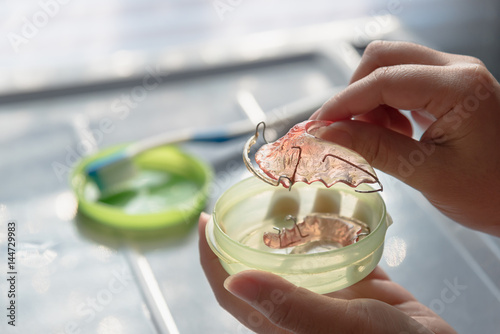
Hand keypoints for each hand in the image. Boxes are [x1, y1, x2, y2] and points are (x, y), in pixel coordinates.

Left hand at [199, 213, 455, 333]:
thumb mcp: (338, 326)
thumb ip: (288, 306)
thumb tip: (232, 280)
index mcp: (280, 321)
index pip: (230, 287)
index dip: (210, 257)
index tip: (203, 220)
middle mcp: (297, 303)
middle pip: (260, 261)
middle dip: (251, 226)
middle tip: (252, 194)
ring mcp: (327, 291)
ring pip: (298, 250)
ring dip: (292, 220)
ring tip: (292, 189)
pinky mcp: (356, 281)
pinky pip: (336, 245)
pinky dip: (332, 222)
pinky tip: (336, 200)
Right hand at [311, 41, 499, 235]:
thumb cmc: (490, 193)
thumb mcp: (428, 173)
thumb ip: (375, 147)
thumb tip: (326, 133)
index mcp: (458, 87)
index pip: (383, 80)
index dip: (343, 103)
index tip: (316, 127)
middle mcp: (457, 69)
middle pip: (384, 58)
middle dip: (354, 93)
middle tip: (342, 131)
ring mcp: (454, 75)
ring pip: (391, 67)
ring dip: (369, 100)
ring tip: (372, 138)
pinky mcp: (451, 87)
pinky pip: (404, 82)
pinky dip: (385, 105)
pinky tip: (393, 133)